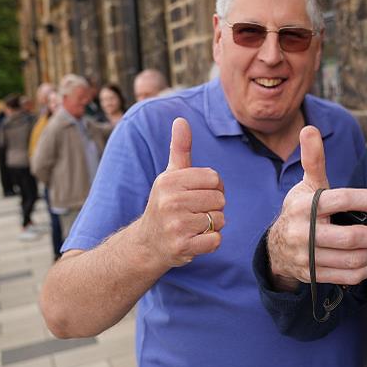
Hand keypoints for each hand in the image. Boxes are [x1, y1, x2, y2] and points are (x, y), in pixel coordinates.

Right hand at [135, 117, 224, 268]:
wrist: (147, 243)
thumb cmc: (165, 204)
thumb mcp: (170, 176)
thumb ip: (179, 148)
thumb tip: (181, 120)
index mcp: (170, 181)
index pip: (215, 178)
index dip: (213, 188)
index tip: (198, 195)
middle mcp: (170, 201)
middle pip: (220, 199)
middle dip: (213, 208)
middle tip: (194, 213)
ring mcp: (175, 225)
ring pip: (219, 220)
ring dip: (212, 226)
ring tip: (193, 226)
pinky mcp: (182, 246)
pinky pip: (216, 240)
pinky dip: (210, 242)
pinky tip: (194, 239)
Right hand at [267, 126, 366, 290]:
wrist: (276, 247)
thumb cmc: (300, 210)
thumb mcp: (306, 185)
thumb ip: (313, 160)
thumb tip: (310, 129)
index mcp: (306, 205)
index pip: (342, 200)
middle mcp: (304, 232)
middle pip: (351, 237)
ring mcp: (307, 256)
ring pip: (351, 260)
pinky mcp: (312, 274)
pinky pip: (346, 277)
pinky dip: (366, 271)